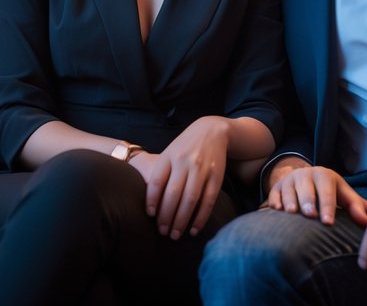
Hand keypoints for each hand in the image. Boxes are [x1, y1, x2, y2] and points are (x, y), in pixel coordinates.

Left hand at [130, 116, 229, 239]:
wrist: (212, 131)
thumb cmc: (185, 147)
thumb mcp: (169, 153)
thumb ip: (160, 173)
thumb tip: (150, 203)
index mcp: (169, 156)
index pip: (157, 181)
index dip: (152, 200)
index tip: (150, 216)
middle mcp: (185, 162)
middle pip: (173, 194)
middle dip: (166, 217)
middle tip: (162, 232)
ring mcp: (201, 169)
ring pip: (190, 199)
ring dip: (182, 220)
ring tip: (175, 235)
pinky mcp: (216, 176)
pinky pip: (208, 200)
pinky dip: (201, 217)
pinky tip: (194, 230)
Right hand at [267, 162, 366, 227]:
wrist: (305, 178)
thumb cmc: (330, 191)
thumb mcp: (344, 195)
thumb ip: (358, 208)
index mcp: (324, 175)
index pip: (327, 191)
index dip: (328, 206)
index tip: (329, 222)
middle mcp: (305, 175)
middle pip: (306, 188)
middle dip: (308, 201)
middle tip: (311, 215)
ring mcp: (289, 180)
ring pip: (288, 190)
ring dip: (290, 201)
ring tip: (292, 213)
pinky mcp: (276, 187)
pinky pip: (273, 194)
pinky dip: (275, 202)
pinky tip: (276, 210)